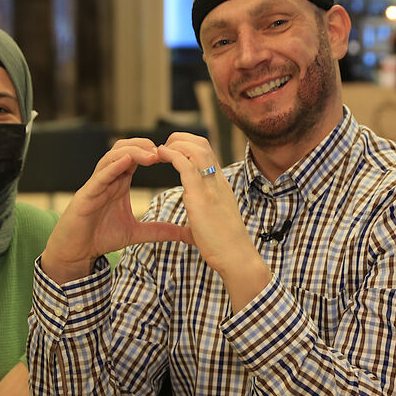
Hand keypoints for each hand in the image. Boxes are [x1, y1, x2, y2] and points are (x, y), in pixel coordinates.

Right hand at [41, 138, 190, 283]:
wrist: (76, 252)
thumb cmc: (101, 237)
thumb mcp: (136, 233)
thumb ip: (159, 230)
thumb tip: (184, 234)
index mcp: (119, 183)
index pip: (135, 157)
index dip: (152, 152)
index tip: (171, 155)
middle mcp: (107, 179)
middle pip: (123, 149)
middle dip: (143, 146)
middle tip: (162, 151)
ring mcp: (96, 185)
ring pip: (111, 157)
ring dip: (131, 152)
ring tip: (150, 154)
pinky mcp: (86, 195)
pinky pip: (99, 176)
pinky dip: (113, 167)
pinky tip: (126, 161)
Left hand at [157, 133, 270, 310]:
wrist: (236, 257)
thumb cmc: (224, 246)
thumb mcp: (210, 227)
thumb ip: (199, 224)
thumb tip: (188, 233)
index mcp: (220, 186)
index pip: (207, 152)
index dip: (188, 146)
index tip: (172, 153)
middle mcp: (217, 181)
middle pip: (202, 143)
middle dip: (180, 139)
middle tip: (162, 148)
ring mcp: (210, 186)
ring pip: (195, 149)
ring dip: (174, 144)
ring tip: (158, 151)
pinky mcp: (201, 196)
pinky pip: (185, 165)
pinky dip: (171, 155)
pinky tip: (160, 155)